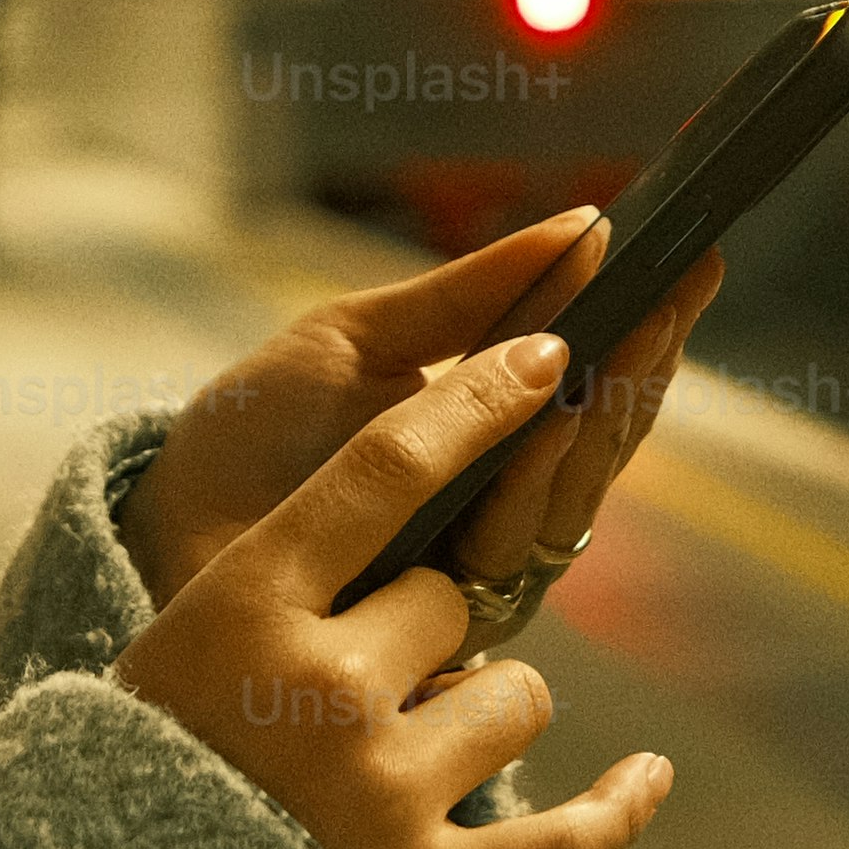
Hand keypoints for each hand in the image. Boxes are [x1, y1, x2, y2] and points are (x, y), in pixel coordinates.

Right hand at [109, 333, 673, 848]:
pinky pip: (568, 838)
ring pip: (516, 696)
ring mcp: (380, 794)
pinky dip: (615, 808)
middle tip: (346, 693)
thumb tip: (433, 495)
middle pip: (451, 597)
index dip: (479, 399)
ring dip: (477, 717)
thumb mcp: (180, 640)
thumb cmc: (146, 764)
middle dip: (420, 632)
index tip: (547, 351)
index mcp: (242, 606)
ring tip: (391, 770)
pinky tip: (646, 777)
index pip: (390, 465)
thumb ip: (290, 575)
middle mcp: (321, 690)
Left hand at [123, 208, 724, 617]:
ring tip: (634, 326)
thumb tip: (580, 226)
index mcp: (483, 441)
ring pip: (575, 487)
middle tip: (684, 280)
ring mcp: (479, 568)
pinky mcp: (449, 623)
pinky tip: (557, 406)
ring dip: (606, 402)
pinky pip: (518, 540)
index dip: (644, 325)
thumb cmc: (251, 436)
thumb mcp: (357, 340)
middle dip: (647, 355)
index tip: (689, 256)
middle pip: (602, 437)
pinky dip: (541, 467)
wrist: (160, 531)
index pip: (589, 384)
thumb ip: (463, 296)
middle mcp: (496, 510)